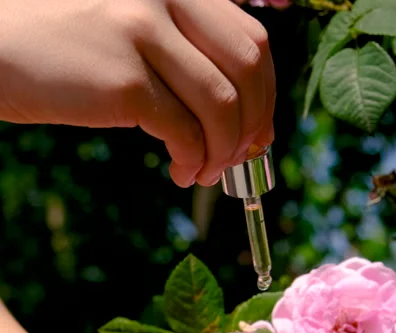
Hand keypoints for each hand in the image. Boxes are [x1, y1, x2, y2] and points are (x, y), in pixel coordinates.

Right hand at [0, 0, 274, 186]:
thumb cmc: (64, 45)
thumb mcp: (133, 30)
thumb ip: (185, 55)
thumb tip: (245, 118)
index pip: (252, 41)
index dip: (265, 95)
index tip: (257, 131)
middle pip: (248, 71)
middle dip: (252, 126)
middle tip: (237, 159)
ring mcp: (144, 34)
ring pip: (222, 107)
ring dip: (224, 152)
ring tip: (204, 172)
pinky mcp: (124, 80)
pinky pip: (185, 132)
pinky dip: (193, 161)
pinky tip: (180, 172)